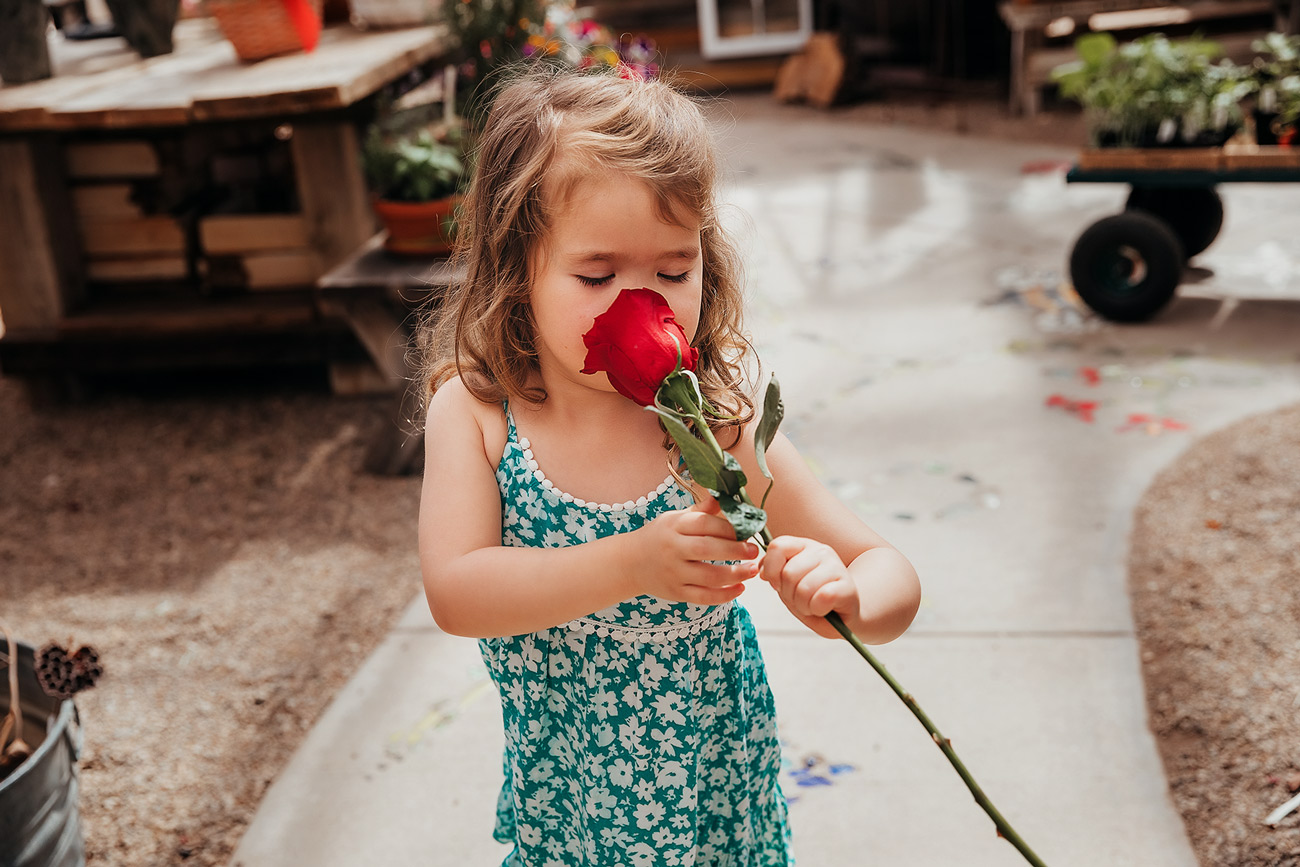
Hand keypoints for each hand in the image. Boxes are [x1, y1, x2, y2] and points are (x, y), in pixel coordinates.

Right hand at [630, 496, 760, 604]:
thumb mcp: (675, 518)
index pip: (704, 524)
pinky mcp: (676, 592)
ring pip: (708, 576)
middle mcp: (672, 549)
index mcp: (674, 526)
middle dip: (735, 550)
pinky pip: (703, 597)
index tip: (746, 530)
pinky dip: (724, 595)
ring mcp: (673, 573)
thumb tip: (725, 497)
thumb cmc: (660, 536)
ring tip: (753, 570)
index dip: (728, 527)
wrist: (629, 563)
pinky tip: (740, 588)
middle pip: (707, 549)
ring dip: (735, 574)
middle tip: (754, 550)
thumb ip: (700, 511)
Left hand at [760, 536, 859, 638]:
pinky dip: (817, 610)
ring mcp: (836, 567)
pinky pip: (821, 598)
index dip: (772, 570)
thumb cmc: (814, 599)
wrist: (845, 614)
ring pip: (804, 588)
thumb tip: (762, 571)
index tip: (777, 585)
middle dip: (789, 595)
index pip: (778, 546)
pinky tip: (824, 609)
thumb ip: (773, 573)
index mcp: (803, 546)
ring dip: (804, 606)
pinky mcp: (847, 586)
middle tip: (801, 600)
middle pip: (788, 573)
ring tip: (813, 606)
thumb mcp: (788, 585)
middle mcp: (821, 551)